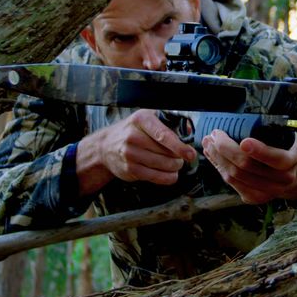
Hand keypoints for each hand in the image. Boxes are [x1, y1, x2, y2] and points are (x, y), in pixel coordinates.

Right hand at [76, 109, 197, 195]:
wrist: (106, 146)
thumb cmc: (133, 130)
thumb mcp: (147, 118)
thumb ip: (169, 122)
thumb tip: (189, 132)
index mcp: (141, 120)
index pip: (163, 135)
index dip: (179, 146)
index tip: (190, 154)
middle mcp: (133, 136)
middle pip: (166, 153)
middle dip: (179, 157)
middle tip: (182, 157)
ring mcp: (130, 154)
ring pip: (162, 166)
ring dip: (174, 167)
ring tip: (176, 164)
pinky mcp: (130, 169)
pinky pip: (155, 177)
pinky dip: (167, 177)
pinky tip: (171, 174)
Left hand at [200, 130, 296, 203]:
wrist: (289, 171)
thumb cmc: (282, 148)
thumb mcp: (284, 135)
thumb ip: (270, 128)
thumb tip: (241, 114)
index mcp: (291, 160)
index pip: (276, 158)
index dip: (259, 150)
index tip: (244, 141)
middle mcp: (282, 179)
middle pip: (247, 167)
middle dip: (226, 149)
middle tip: (215, 135)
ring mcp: (268, 191)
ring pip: (235, 176)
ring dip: (217, 158)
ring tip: (209, 144)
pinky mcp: (254, 197)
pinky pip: (231, 183)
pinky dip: (219, 168)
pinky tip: (213, 157)